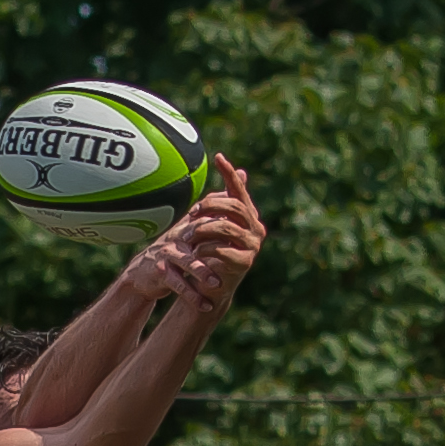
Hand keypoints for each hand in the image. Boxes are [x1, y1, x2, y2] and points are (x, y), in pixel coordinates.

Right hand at [121, 197, 240, 310]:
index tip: (242, 231)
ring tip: (217, 284)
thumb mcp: (190, 229)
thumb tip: (241, 177)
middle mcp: (178, 237)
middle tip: (232, 258)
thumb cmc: (173, 250)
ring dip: (202, 274)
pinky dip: (192, 296)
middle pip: (198, 239)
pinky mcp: (160, 273)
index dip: (222, 223)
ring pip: (187, 264)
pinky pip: (178, 285)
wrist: (143, 272)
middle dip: (215, 248)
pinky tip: (206, 305)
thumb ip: (215, 208)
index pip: (207, 219)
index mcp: (188, 226)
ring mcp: (168, 255)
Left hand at [174, 155, 263, 310]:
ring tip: (188, 236)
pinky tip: (194, 251)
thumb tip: (239, 172)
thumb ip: (220, 204)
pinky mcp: (244, 263)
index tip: (218, 157)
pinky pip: (222, 249)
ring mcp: (252, 246)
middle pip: (234, 207)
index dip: (229, 173)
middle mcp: (256, 229)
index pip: (239, 190)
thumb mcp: (213, 227)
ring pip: (226, 227)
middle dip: (210, 207)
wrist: (211, 288)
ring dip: (203, 229)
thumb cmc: (210, 255)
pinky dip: (204, 248)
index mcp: (249, 216)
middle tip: (192, 213)